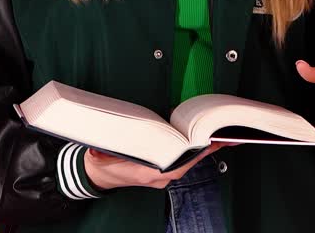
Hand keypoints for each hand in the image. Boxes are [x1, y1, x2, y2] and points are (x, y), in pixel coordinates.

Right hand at [83, 141, 238, 189]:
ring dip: (200, 151)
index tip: (203, 147)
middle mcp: (156, 176)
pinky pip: (180, 161)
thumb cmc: (102, 165)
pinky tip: (201, 141)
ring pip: (185, 163)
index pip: (173, 167)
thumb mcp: (99, 157)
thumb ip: (99, 153)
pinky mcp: (161, 169)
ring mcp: (160, 174)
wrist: (98, 176)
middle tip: (219, 138)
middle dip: (202, 151)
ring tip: (216, 138)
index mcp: (144, 174)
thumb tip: (95, 148)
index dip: (190, 157)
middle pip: (185, 164)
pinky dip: (191, 151)